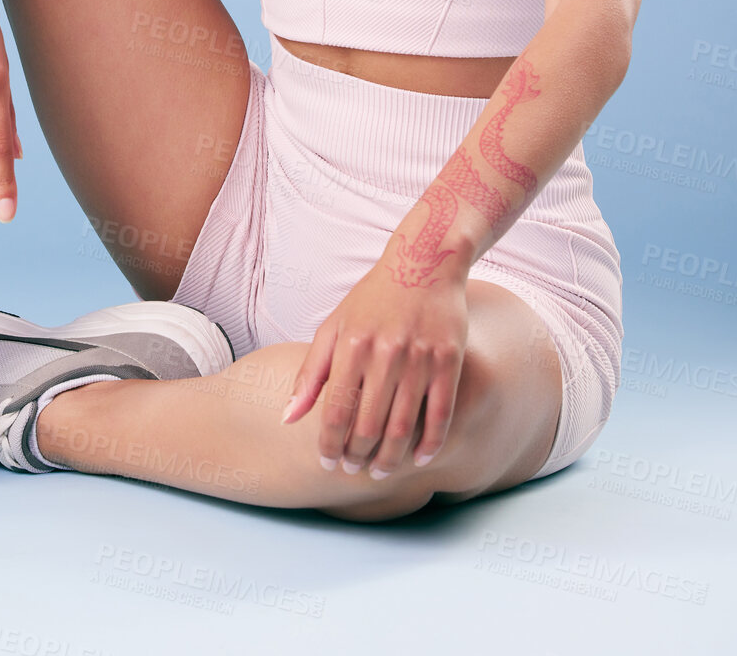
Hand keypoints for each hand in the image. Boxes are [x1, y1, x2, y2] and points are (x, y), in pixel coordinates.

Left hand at [280, 250, 469, 478]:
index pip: (335, 410)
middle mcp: (385, 353)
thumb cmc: (372, 298)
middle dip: (357, 456)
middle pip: (368, 425)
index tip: (326, 464)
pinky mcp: (449, 360)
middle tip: (353, 471)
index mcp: (351, 344)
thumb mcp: (334, 326)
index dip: (329, 444)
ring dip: (390, 459)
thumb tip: (287, 417)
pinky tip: (419, 460)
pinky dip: (431, 443)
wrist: (424, 263)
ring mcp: (420, 358)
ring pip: (404, 426)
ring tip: (380, 472)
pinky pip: (441, 414)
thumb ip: (311, 372)